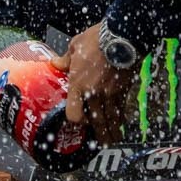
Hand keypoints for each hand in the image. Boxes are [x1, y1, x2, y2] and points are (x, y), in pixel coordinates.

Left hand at [62, 23, 134, 141]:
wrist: (122, 36)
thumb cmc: (97, 39)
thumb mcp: (76, 46)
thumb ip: (66, 59)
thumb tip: (56, 63)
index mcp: (78, 85)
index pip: (74, 114)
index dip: (75, 121)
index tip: (77, 121)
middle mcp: (94, 94)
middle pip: (96, 123)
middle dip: (100, 135)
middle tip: (102, 143)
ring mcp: (111, 94)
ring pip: (112, 120)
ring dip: (113, 131)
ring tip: (114, 138)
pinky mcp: (124, 89)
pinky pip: (123, 108)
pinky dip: (123, 117)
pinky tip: (123, 121)